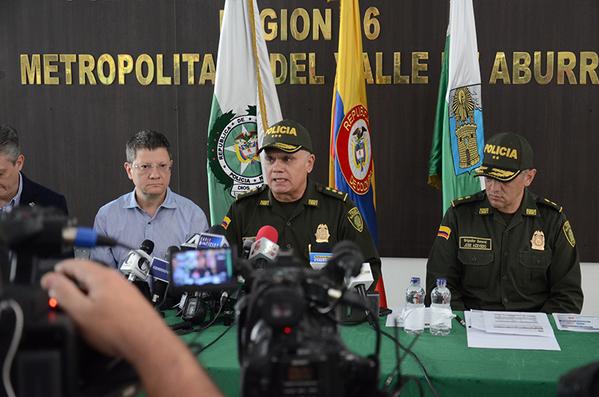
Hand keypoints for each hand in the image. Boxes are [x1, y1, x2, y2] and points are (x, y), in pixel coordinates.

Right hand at [40, 259, 162, 359]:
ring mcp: (124, 287)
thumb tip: (50, 279)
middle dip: (69, 283)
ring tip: (74, 308)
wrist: (147, 341)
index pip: (72, 263)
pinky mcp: (129, 298)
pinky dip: (96, 299)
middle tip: (58, 298)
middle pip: (85, 272)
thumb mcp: (81, 312)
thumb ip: (63, 293)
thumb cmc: (116, 328)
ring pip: (96, 283)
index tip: (46, 284)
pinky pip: (107, 293)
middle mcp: (114, 277)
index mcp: (101, 275)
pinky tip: (94, 314)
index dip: (55, 273)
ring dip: (82, 292)